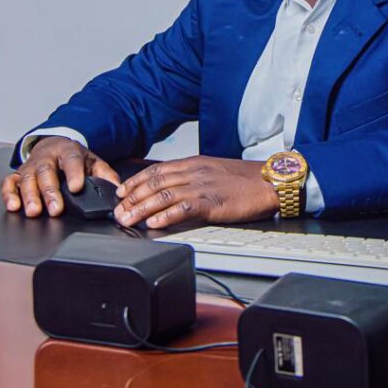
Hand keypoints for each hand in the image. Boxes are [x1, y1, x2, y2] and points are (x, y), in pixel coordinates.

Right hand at [0, 137, 119, 216]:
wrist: (54, 144)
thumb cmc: (72, 157)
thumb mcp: (92, 161)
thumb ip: (105, 174)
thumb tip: (117, 188)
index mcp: (68, 151)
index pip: (71, 160)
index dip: (74, 173)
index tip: (77, 187)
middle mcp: (47, 157)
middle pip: (46, 172)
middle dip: (50, 191)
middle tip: (55, 209)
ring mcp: (31, 165)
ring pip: (27, 178)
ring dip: (29, 196)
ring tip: (34, 211)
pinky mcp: (18, 173)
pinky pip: (9, 182)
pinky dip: (9, 194)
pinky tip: (13, 206)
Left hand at [114, 156, 279, 228]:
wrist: (270, 180)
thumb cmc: (245, 179)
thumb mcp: (214, 170)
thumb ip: (193, 176)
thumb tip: (174, 187)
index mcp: (193, 163)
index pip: (156, 170)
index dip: (135, 181)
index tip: (121, 192)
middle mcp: (194, 172)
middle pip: (154, 183)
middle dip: (132, 198)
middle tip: (117, 211)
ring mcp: (202, 187)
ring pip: (163, 195)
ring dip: (141, 209)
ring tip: (128, 220)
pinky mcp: (212, 202)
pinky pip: (183, 209)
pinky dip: (166, 216)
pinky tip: (154, 224)